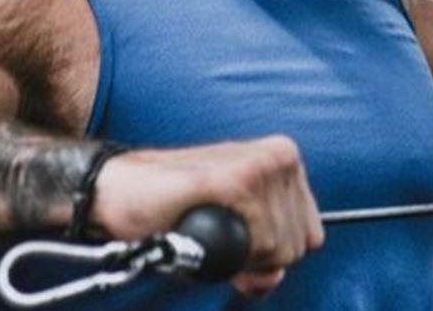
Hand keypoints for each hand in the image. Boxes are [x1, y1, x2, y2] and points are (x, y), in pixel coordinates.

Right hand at [90, 135, 323, 298]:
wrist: (120, 191)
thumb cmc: (174, 210)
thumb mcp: (235, 235)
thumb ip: (266, 256)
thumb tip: (275, 276)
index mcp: (284, 159)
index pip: (312, 235)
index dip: (274, 254)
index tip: (242, 246)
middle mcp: (280, 156)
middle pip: (299, 246)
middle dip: (259, 259)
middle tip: (219, 238)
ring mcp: (261, 165)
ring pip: (280, 248)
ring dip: (242, 255)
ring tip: (207, 228)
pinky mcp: (239, 179)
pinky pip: (260, 242)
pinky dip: (234, 251)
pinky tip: (205, 227)